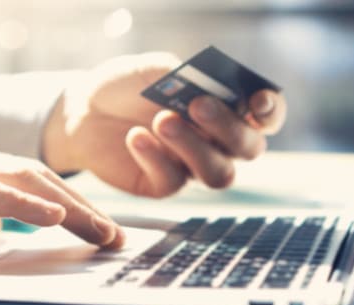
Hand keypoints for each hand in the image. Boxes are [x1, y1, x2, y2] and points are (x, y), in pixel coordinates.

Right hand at [0, 132, 123, 248]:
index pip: (30, 183)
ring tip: (99, 229)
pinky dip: (24, 203)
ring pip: (23, 182)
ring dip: (67, 206)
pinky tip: (52, 215)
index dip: (68, 203)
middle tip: (113, 234)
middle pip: (39, 180)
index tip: (94, 227)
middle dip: (82, 208)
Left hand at [44, 52, 286, 196]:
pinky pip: (173, 181)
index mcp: (226, 108)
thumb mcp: (153, 70)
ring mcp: (192, 166)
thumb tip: (208, 88)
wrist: (84, 109)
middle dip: (228, 127)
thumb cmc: (125, 86)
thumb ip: (185, 77)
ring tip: (162, 120)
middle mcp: (217, 141)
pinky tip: (135, 137)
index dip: (270, 111)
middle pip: (249, 148)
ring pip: (218, 173)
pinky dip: (155, 157)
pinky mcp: (163, 184)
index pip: (266, 116)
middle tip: (197, 105)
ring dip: (194, 147)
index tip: (256, 101)